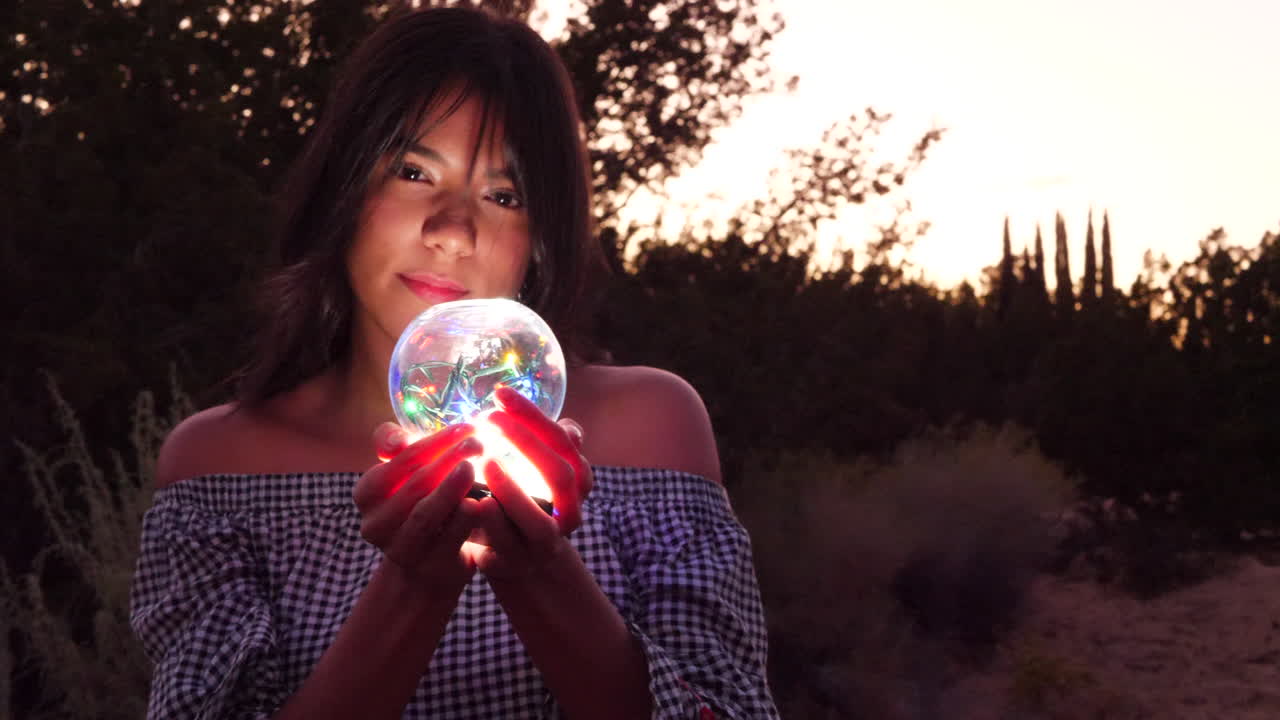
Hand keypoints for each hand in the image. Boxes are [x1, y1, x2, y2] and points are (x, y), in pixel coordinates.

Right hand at [353, 422, 483, 589]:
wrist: (428, 565)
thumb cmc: (420, 504)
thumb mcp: (406, 474)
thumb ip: (396, 445)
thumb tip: (396, 440)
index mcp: (366, 494)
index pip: (401, 460)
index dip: (435, 442)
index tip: (466, 427)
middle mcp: (376, 524)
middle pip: (415, 485)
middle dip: (449, 460)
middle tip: (478, 444)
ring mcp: (401, 550)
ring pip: (425, 515)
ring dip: (451, 488)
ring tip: (474, 468)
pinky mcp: (430, 569)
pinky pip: (449, 540)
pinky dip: (465, 519)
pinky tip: (483, 502)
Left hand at [466, 386, 593, 580]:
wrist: (520, 561)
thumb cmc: (523, 501)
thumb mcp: (535, 471)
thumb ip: (540, 444)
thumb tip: (550, 419)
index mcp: (579, 480)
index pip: (563, 440)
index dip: (533, 415)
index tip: (500, 393)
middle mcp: (570, 510)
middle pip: (561, 475)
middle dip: (526, 444)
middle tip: (490, 419)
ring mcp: (547, 542)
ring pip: (539, 522)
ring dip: (512, 491)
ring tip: (485, 462)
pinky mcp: (520, 564)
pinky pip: (508, 546)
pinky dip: (491, 524)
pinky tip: (471, 501)